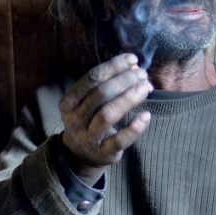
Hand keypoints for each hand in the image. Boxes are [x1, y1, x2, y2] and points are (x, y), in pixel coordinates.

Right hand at [59, 53, 152, 182]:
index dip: (113, 66)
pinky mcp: (104, 152)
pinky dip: (134, 128)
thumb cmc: (90, 119)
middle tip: (142, 74)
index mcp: (69, 102)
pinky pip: (120, 140)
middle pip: (101, 94)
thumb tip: (133, 65)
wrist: (82, 155)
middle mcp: (76, 119)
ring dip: (129, 98)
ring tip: (146, 87)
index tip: (132, 59)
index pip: (92, 78)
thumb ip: (108, 83)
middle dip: (124, 80)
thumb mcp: (90, 102)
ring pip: (108, 114)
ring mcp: (89, 137)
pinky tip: (146, 116)